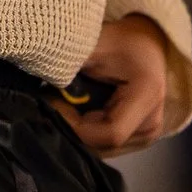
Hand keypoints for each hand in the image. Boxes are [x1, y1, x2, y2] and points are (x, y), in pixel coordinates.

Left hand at [54, 14, 168, 156]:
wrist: (147, 44)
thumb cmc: (121, 41)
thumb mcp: (95, 46)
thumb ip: (70, 64)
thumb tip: (39, 81)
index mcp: (147, 97)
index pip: (110, 133)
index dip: (77, 126)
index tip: (54, 104)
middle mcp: (151, 124)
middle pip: (103, 146)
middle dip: (73, 129)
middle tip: (53, 104)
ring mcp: (147, 135)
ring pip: (102, 150)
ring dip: (78, 132)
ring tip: (65, 107)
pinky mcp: (139, 139)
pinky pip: (106, 146)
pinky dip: (87, 133)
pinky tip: (78, 114)